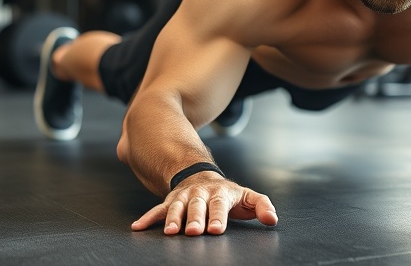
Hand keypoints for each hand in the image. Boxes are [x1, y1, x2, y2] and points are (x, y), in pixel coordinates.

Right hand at [131, 173, 277, 235]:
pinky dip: (147, 218)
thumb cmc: (228, 195)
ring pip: (177, 207)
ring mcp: (183, 197)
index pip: (219, 206)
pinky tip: (138, 228)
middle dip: (195, 219)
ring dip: (173, 219)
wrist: (201, 177)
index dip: (218, 217)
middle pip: (197, 206)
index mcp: (220, 193)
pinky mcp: (170, 202)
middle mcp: (199, 194)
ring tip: (171, 233)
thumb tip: (272, 220)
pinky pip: (157, 210)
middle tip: (193, 232)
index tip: (216, 230)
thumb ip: (262, 206)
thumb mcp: (247, 197)